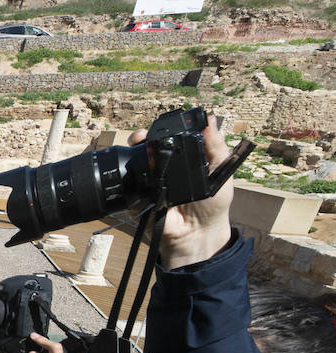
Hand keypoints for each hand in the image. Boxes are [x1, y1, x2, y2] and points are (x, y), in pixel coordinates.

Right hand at [127, 114, 234, 269]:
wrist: (199, 232)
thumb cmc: (213, 203)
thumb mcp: (221, 170)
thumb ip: (216, 146)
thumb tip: (211, 120)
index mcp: (181, 158)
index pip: (167, 138)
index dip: (161, 129)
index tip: (161, 124)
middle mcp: (162, 168)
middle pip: (144, 148)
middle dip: (140, 139)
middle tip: (142, 136)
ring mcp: (148, 183)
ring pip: (134, 164)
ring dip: (133, 155)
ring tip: (139, 149)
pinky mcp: (138, 199)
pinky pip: (131, 187)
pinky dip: (133, 180)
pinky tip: (140, 174)